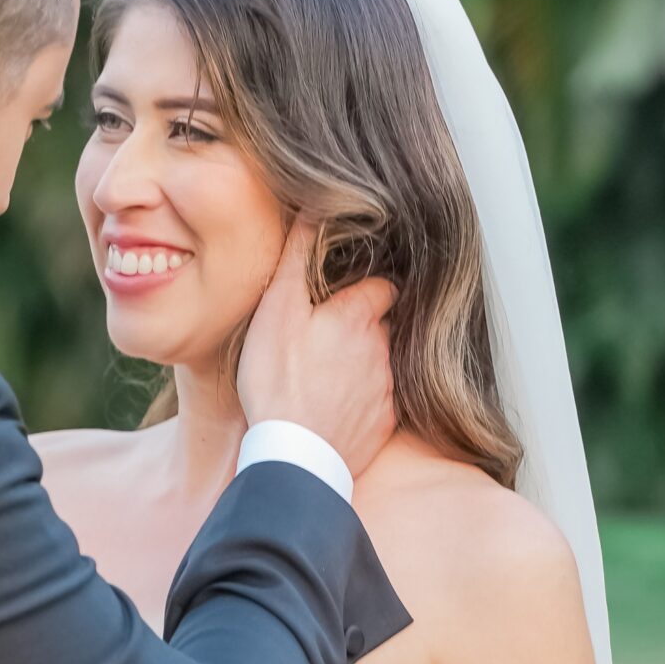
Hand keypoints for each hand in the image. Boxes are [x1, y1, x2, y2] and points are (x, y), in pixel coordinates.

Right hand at [235, 224, 396, 477]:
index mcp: (359, 315)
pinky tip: (333, 407)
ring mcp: (387, 388)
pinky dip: (361, 401)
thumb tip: (316, 207)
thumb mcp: (276, 309)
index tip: (342, 296)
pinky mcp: (385, 424)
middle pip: (381, 326)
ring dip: (360, 364)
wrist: (293, 456)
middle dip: (361, 327)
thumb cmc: (277, 380)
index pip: (382, 286)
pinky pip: (378, 402)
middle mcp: (383, 347)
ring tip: (324, 376)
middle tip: (324, 337)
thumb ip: (298, 257)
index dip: (363, 289)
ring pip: (381, 364)